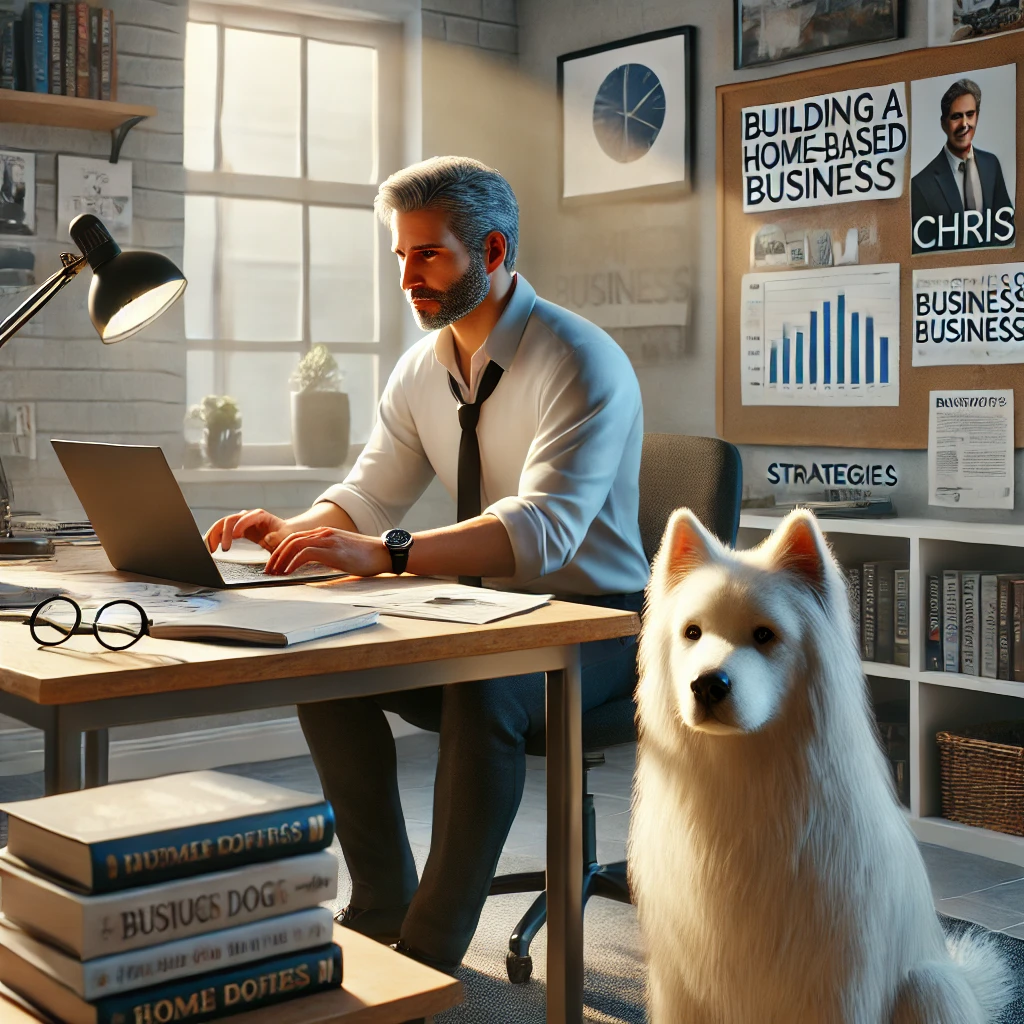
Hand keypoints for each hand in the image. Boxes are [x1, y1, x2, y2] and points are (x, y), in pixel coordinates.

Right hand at [205, 509, 291, 553]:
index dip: (239, 526)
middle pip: (230, 520)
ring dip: (214, 536)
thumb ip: (279, 538)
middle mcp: (248, 516)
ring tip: (210, 550)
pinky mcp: (238, 529)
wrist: (285, 534)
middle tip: (219, 549)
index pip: (246, 517)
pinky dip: (216, 538)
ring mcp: (242, 522)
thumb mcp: (285, 537)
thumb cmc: (286, 535)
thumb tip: (267, 538)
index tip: (235, 537)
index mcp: (260, 516)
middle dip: (222, 533)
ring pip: (222, 525)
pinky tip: (211, 548)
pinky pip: (223, 531)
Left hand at [264, 527, 390, 576]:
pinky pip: (305, 553)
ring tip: (274, 573)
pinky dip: (292, 563)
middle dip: (275, 555)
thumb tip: (313, 567)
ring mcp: (327, 540)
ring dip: (280, 559)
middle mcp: (323, 533)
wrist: (384, 553)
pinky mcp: (332, 550)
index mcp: (324, 533)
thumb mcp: (342, 554)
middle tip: (268, 570)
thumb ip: (327, 555)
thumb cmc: (366, 557)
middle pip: (289, 540)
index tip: (274, 565)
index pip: (294, 538)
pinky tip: (288, 573)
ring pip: (294, 545)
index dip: (280, 551)